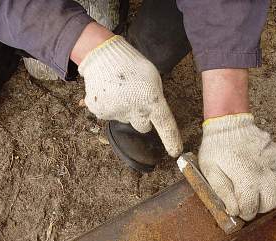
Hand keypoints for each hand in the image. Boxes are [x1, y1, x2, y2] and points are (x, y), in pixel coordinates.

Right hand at [77, 35, 182, 156]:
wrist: (102, 55)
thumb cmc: (132, 64)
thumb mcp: (152, 79)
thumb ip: (155, 99)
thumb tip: (155, 114)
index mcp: (152, 100)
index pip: (165, 125)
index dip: (172, 140)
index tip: (175, 152)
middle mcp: (135, 110)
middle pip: (144, 127)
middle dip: (142, 118)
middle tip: (137, 100)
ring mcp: (116, 113)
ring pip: (126, 120)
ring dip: (125, 110)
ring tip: (120, 90)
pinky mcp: (100, 112)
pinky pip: (109, 115)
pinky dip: (110, 106)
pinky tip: (109, 92)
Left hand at [198, 113, 275, 220]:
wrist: (230, 124)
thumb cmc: (218, 148)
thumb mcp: (210, 171)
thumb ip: (222, 193)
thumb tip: (233, 211)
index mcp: (246, 179)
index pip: (251, 210)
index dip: (243, 213)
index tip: (238, 207)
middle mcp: (265, 174)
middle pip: (269, 204)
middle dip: (258, 206)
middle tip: (248, 198)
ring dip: (274, 194)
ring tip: (261, 189)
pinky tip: (272, 178)